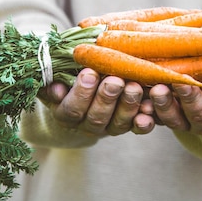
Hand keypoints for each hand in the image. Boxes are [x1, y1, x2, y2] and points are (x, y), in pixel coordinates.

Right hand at [38, 68, 155, 136]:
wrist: (80, 97)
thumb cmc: (65, 79)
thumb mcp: (53, 77)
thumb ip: (51, 77)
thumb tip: (54, 84)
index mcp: (65, 113)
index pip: (72, 108)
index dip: (80, 93)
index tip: (88, 72)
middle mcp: (86, 124)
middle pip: (97, 117)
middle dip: (106, 98)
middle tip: (115, 80)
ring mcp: (108, 127)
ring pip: (118, 123)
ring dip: (128, 106)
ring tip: (135, 86)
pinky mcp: (127, 126)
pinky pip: (137, 128)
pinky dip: (145, 121)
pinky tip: (150, 110)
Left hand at [149, 77, 201, 134]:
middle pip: (197, 115)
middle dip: (190, 99)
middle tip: (182, 83)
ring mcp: (183, 120)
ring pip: (172, 118)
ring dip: (163, 105)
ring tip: (156, 88)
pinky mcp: (163, 115)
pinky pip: (152, 116)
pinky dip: (144, 110)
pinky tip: (138, 98)